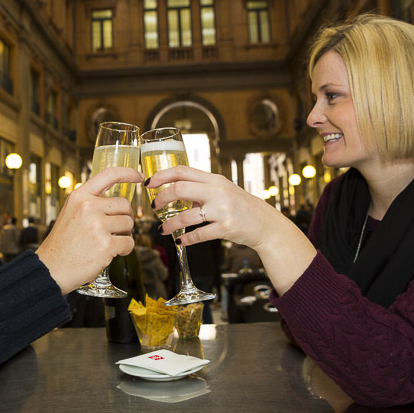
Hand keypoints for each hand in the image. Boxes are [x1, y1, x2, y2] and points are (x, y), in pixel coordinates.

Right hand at [37, 167, 143, 293]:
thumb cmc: (63, 244)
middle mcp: (88, 207)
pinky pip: (129, 242)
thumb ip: (90, 204)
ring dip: (125, 234)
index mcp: (79, 197)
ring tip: (110, 242)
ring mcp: (97, 226)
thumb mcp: (70, 213)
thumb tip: (115, 201)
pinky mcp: (105, 245)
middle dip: (124, 217)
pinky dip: (125, 249)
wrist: (50, 270)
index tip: (138, 176)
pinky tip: (111, 253)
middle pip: (124, 204)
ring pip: (129, 224)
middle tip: (115, 230)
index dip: (127, 173)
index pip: (108, 175)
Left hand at [146, 165, 276, 248]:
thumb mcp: (223, 190)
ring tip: (163, 230)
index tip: (149, 184)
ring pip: (185, 216)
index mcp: (214, 179)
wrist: (264, 223)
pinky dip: (186, 239)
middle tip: (154, 207)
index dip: (161, 176)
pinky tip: (180, 241)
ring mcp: (222, 210)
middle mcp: (217, 191)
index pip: (182, 171)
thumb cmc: (240, 206)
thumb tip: (174, 191)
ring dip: (169, 224)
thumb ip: (201, 188)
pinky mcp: (226, 228)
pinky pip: (199, 235)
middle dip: (161, 199)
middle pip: (179, 189)